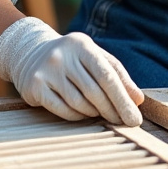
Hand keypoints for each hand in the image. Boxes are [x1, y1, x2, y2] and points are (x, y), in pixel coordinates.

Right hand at [0, 17, 143, 125]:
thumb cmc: (73, 59)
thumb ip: (118, 75)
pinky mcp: (35, 86)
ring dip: (94, 113)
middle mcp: (62, 56)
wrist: (30, 53)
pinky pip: (62, 109)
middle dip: (112, 110)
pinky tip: (83, 115)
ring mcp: (47, 71)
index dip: (122, 99)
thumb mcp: (95, 58)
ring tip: (101, 115)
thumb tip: (138, 100)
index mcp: (81, 45)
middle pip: (94, 91)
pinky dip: (77, 116)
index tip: (134, 118)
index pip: (106, 75)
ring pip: (78, 102)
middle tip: (123, 123)